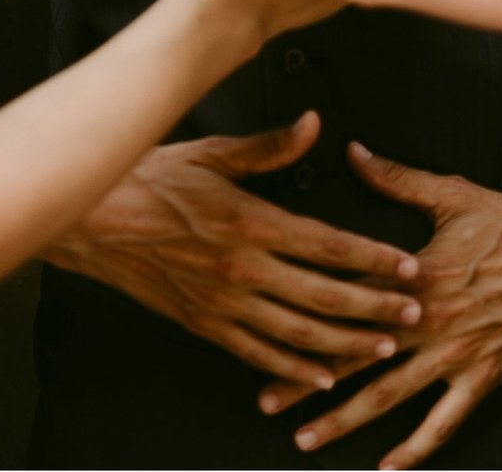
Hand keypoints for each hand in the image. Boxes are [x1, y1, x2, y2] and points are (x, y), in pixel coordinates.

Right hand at [45, 113, 423, 391]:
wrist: (86, 220)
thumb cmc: (147, 178)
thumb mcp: (209, 152)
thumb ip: (268, 147)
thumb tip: (315, 124)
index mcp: (249, 221)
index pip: (328, 244)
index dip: (374, 258)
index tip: (409, 267)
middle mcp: (242, 268)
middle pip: (324, 296)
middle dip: (376, 308)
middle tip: (415, 315)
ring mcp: (222, 302)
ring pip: (297, 334)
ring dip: (346, 345)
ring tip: (383, 350)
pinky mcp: (202, 323)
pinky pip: (256, 354)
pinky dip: (293, 370)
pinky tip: (322, 378)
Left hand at [258, 144, 501, 469]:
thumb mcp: (451, 195)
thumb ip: (396, 179)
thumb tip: (353, 151)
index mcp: (411, 277)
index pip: (344, 301)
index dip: (301, 318)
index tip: (262, 330)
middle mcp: (424, 322)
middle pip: (353, 356)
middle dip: (305, 381)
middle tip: (264, 402)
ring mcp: (452, 355)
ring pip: (387, 396)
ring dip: (344, 420)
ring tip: (306, 440)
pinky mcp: (481, 377)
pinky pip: (443, 422)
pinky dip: (415, 449)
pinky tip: (388, 468)